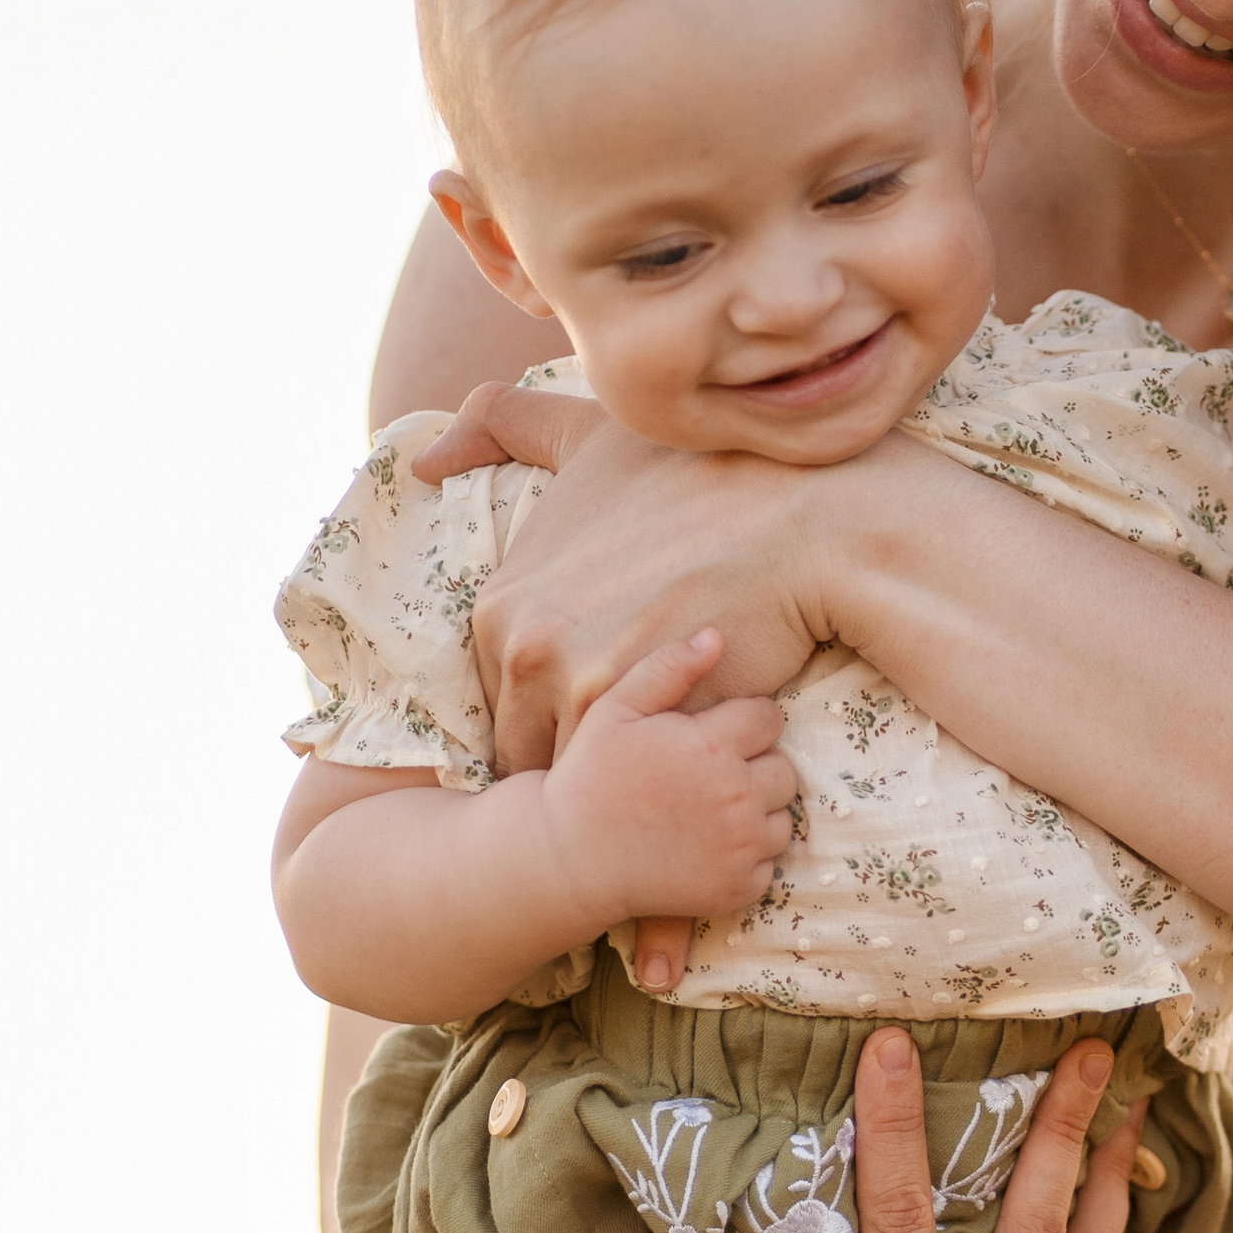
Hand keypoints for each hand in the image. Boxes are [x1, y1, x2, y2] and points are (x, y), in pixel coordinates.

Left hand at [411, 384, 839, 775]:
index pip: (499, 699)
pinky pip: (631, 797)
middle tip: (624, 757)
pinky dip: (651, 806)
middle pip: (529, 746)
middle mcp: (526, 653)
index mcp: (500, 606)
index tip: (593, 704)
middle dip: (568, 754)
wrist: (807, 524)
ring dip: (609, 788)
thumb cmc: (704, 476)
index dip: (546, 709)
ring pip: (577, 778)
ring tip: (651, 789)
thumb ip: (504, 426)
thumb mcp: (590, 435)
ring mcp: (584, 697)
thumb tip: (425, 461)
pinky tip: (677, 801)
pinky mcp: (647, 733)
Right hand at [541, 629, 796, 953]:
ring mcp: (741, 845)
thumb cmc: (589, 778)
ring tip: (707, 810)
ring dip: (756, 810)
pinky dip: (746, 855)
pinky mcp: (739, 886)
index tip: (713, 735)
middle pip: (783, 767)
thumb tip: (716, 636)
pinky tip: (705, 846)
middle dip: (754, 766)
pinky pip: (768, 861)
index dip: (743, 722)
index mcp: (712, 745)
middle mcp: (736, 794)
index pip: (769, 718)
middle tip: (709, 775)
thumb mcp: (615, 709)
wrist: (568, 860)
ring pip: (782, 815)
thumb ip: (667, 668)